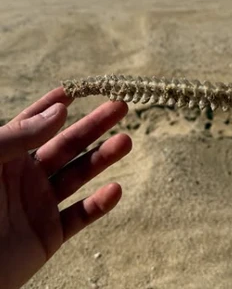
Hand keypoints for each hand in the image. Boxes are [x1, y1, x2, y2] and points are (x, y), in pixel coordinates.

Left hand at [0, 88, 131, 288]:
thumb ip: (19, 135)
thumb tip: (59, 111)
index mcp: (5, 156)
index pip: (34, 123)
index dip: (54, 106)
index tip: (76, 90)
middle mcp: (25, 176)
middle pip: (67, 145)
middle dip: (94, 125)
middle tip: (120, 107)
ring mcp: (39, 205)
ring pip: (79, 176)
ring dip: (103, 158)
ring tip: (126, 141)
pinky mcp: (48, 235)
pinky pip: (80, 216)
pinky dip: (100, 204)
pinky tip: (116, 189)